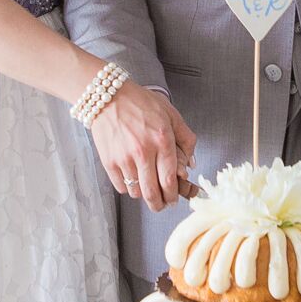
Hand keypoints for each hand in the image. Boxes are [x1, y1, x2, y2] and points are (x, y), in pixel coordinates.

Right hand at [89, 84, 197, 213]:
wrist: (108, 96)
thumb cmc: (141, 103)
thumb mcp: (171, 114)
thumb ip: (186, 139)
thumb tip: (192, 164)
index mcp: (162, 141)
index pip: (169, 181)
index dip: (172, 196)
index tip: (173, 200)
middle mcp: (143, 152)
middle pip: (152, 193)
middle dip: (159, 204)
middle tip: (161, 204)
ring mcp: (124, 158)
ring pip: (136, 193)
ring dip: (143, 195)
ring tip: (146, 188)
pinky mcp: (109, 161)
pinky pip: (121, 187)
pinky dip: (128, 188)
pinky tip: (132, 179)